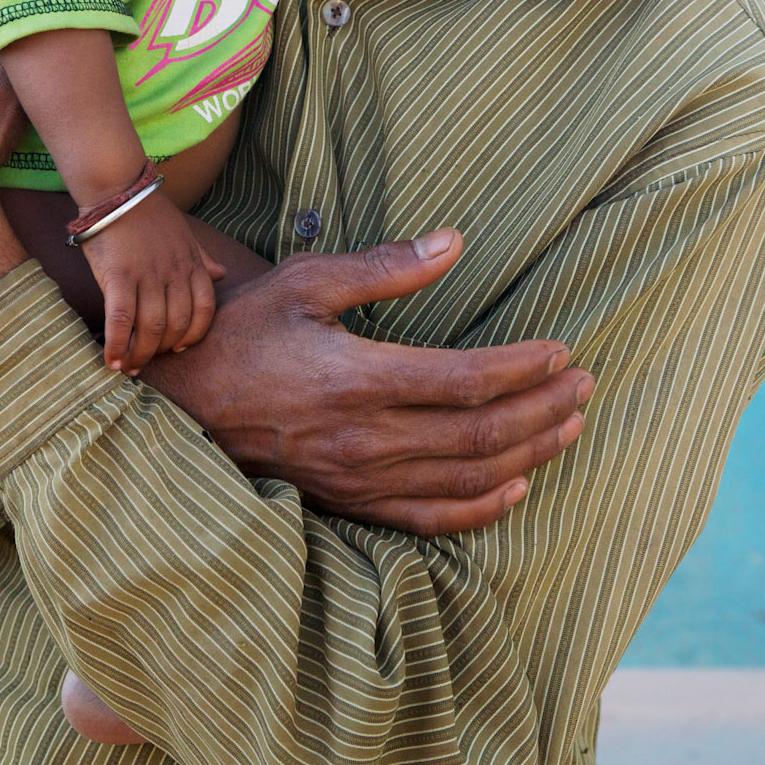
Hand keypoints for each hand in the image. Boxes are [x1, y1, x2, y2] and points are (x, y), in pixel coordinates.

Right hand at [84, 194, 222, 371]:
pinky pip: (121, 319)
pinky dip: (117, 345)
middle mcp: (173, 272)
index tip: (178, 349)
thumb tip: (223, 274)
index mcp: (191, 262)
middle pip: (177, 325)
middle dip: (163, 350)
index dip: (193, 335)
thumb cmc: (148, 211)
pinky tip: (111, 360)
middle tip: (148, 361)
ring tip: (129, 367)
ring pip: (151, 328)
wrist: (116, 187)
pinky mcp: (119, 275)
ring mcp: (147, 275)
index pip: (204, 309)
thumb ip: (203, 257)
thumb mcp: (185, 232)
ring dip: (140, 355)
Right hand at [145, 231, 593, 536]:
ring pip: (465, 480)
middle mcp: (364, 438)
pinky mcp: (347, 505)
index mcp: (356, 377)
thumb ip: (386, 268)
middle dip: (543, 410)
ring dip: (528, 455)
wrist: (180, 400)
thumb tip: (454, 243)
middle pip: (479, 435)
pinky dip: (480, 510)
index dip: (523, 369)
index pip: (466, 381)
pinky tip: (516, 489)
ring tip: (569, 426)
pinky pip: (428, 522)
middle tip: (585, 384)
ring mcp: (357, 480)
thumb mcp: (306, 281)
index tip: (561, 350)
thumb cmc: (244, 330)